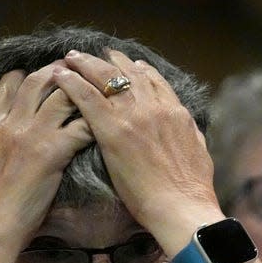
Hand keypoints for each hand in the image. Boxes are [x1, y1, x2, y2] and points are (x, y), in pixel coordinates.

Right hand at [0, 61, 92, 251]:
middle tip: (74, 70)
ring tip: (95, 90)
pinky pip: (80, 127)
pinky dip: (94, 122)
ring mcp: (31, 135)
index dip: (22, 76)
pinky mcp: (52, 152)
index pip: (5, 89)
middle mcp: (9, 124)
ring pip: (60, 96)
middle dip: (56, 71)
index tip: (36, 73)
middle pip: (36, 82)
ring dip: (80, 91)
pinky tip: (105, 124)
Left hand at [57, 49, 221, 252]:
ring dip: (86, 64)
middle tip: (92, 55)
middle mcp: (155, 107)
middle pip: (128, 73)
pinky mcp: (113, 130)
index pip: (154, 81)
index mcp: (176, 113)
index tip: (127, 63)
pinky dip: (72, 83)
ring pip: (106, 77)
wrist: (182, 207)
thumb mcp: (200, 152)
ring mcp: (133, 116)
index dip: (137, 69)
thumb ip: (191, 134)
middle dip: (108, 61)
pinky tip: (61, 76)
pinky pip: (88, 97)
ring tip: (71, 58)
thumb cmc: (192, 190)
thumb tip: (189, 128)